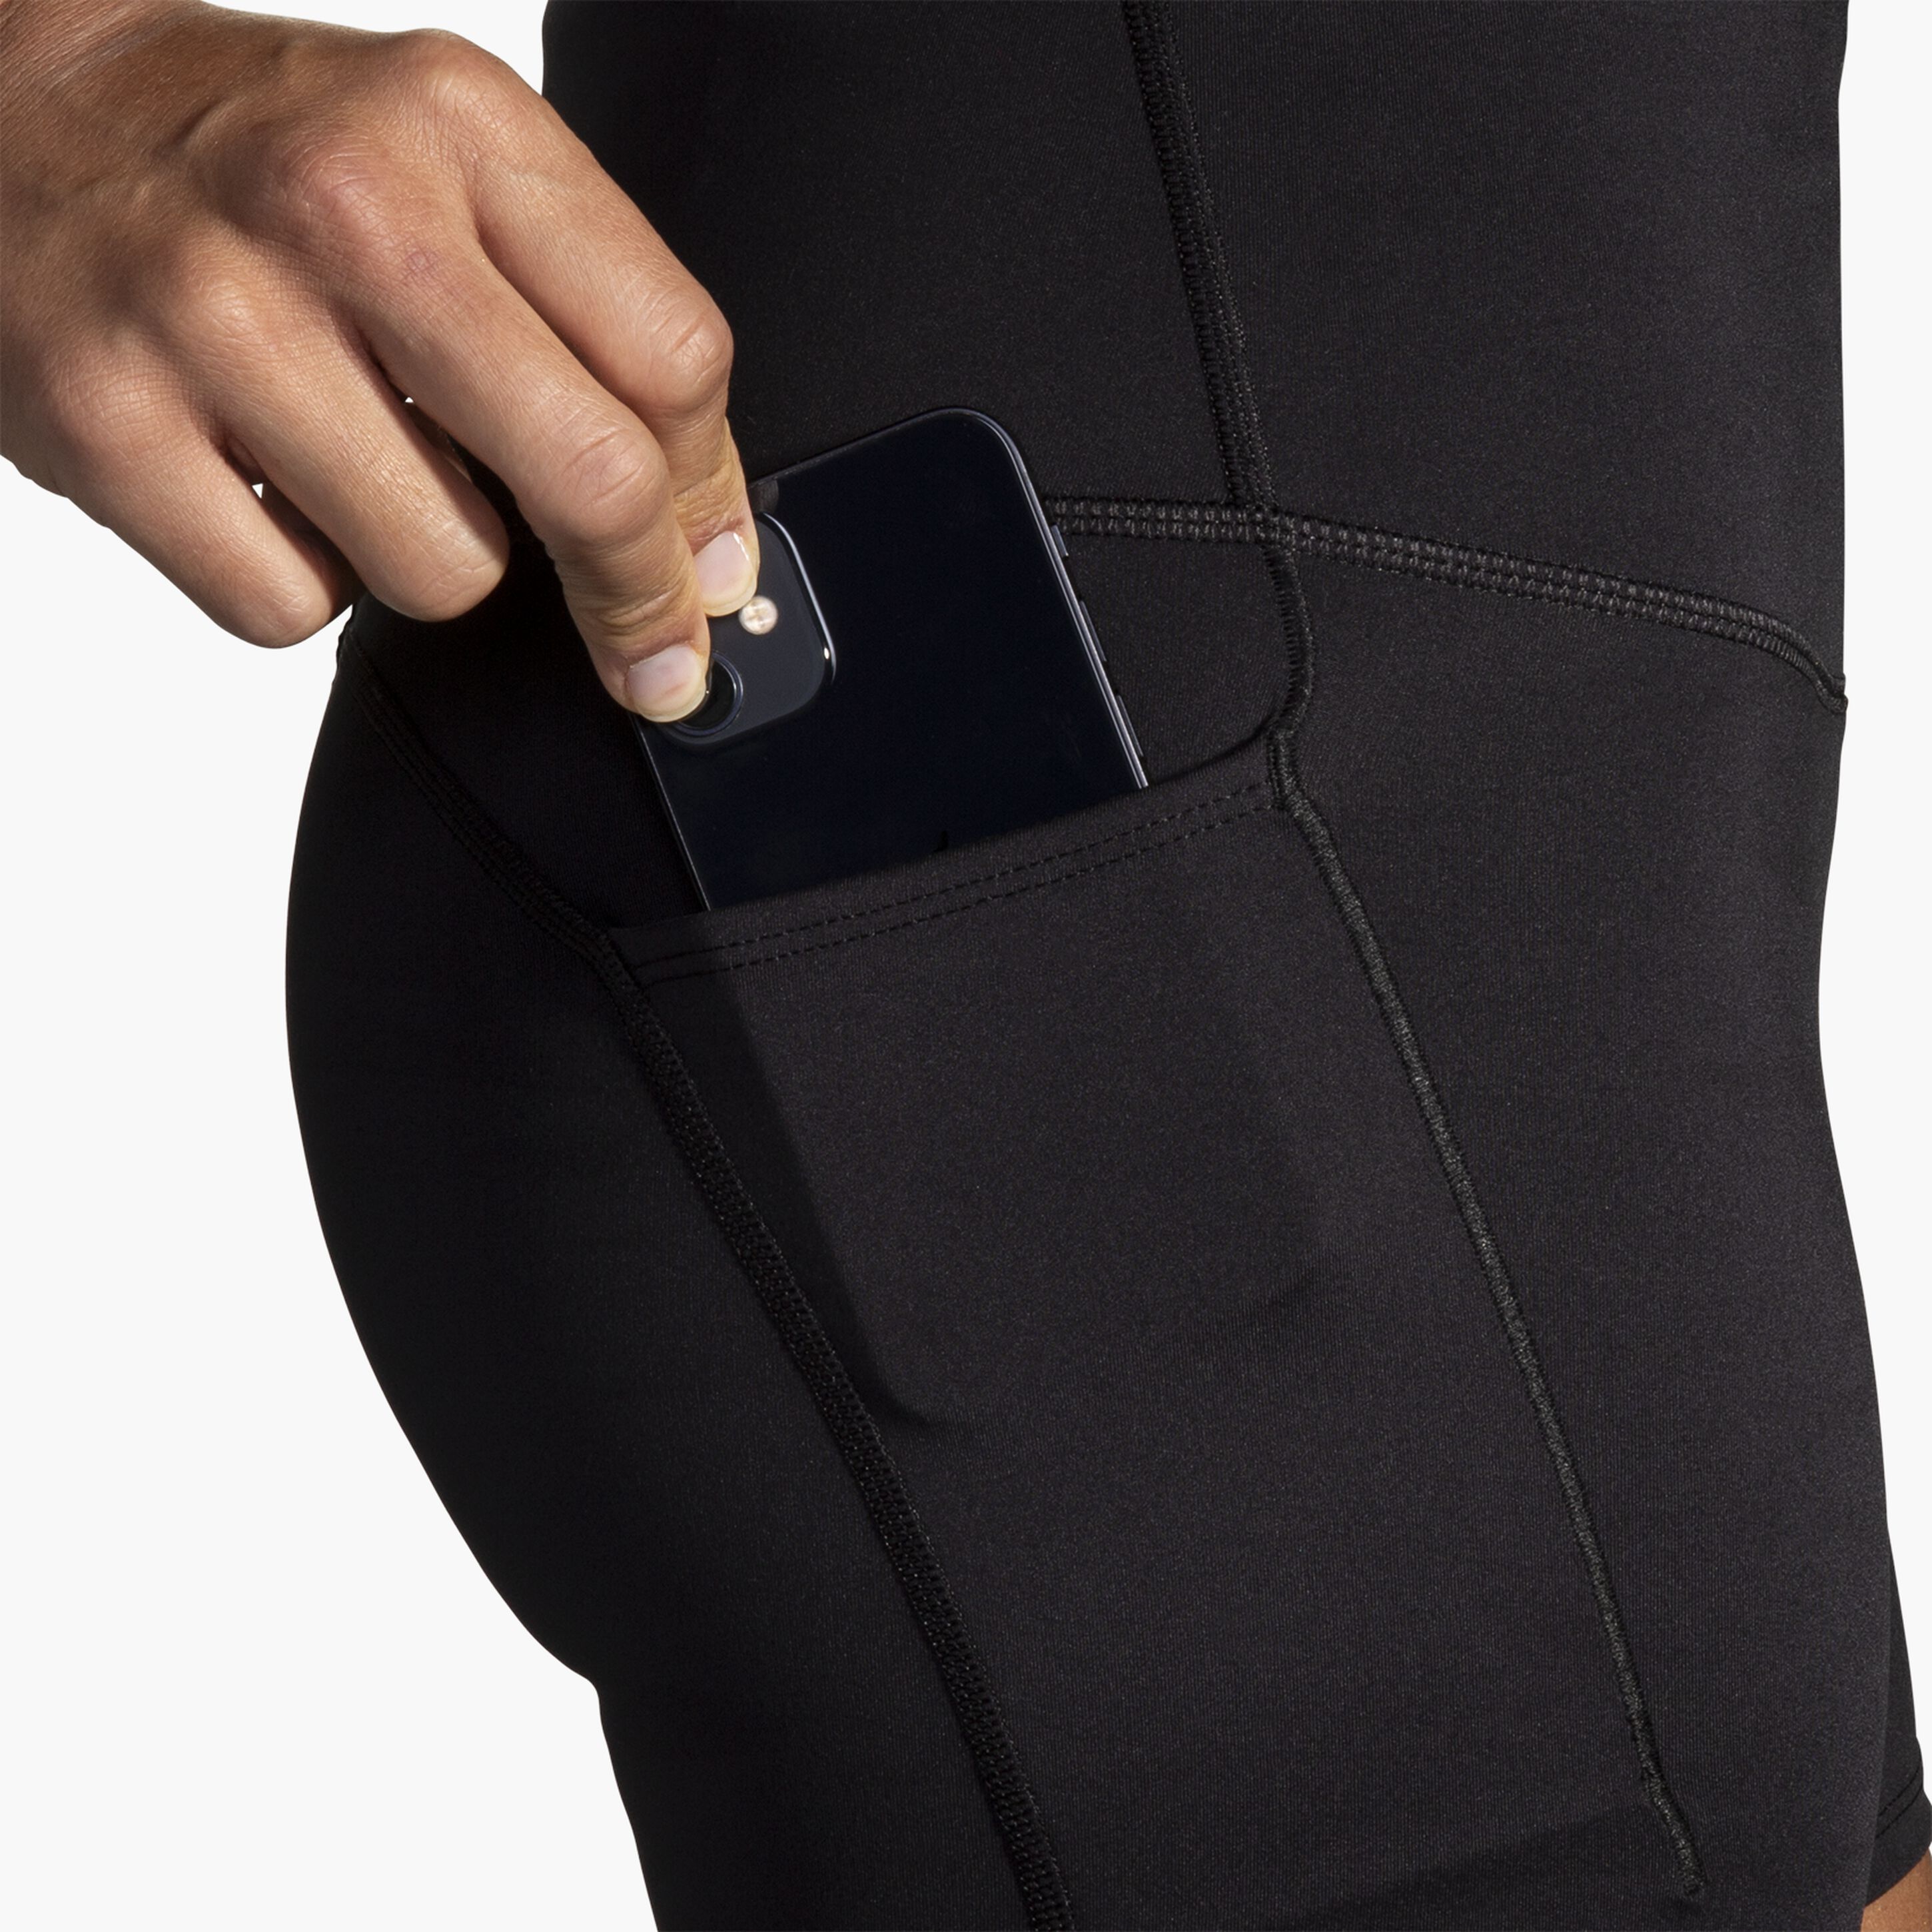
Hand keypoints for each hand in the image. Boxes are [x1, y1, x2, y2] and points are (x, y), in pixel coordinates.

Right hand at [0, 0, 755, 719]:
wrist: (19, 109)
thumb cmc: (264, 156)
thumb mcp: (452, 166)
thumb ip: (592, 324)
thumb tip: (704, 548)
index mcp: (461, 125)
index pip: (671, 359)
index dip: (707, 500)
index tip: (705, 571)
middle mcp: (344, 205)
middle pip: (587, 477)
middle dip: (632, 593)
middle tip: (640, 642)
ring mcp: (215, 314)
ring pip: (445, 573)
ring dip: (433, 561)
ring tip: (369, 470)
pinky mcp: (108, 423)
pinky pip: (292, 608)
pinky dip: (302, 583)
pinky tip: (271, 491)